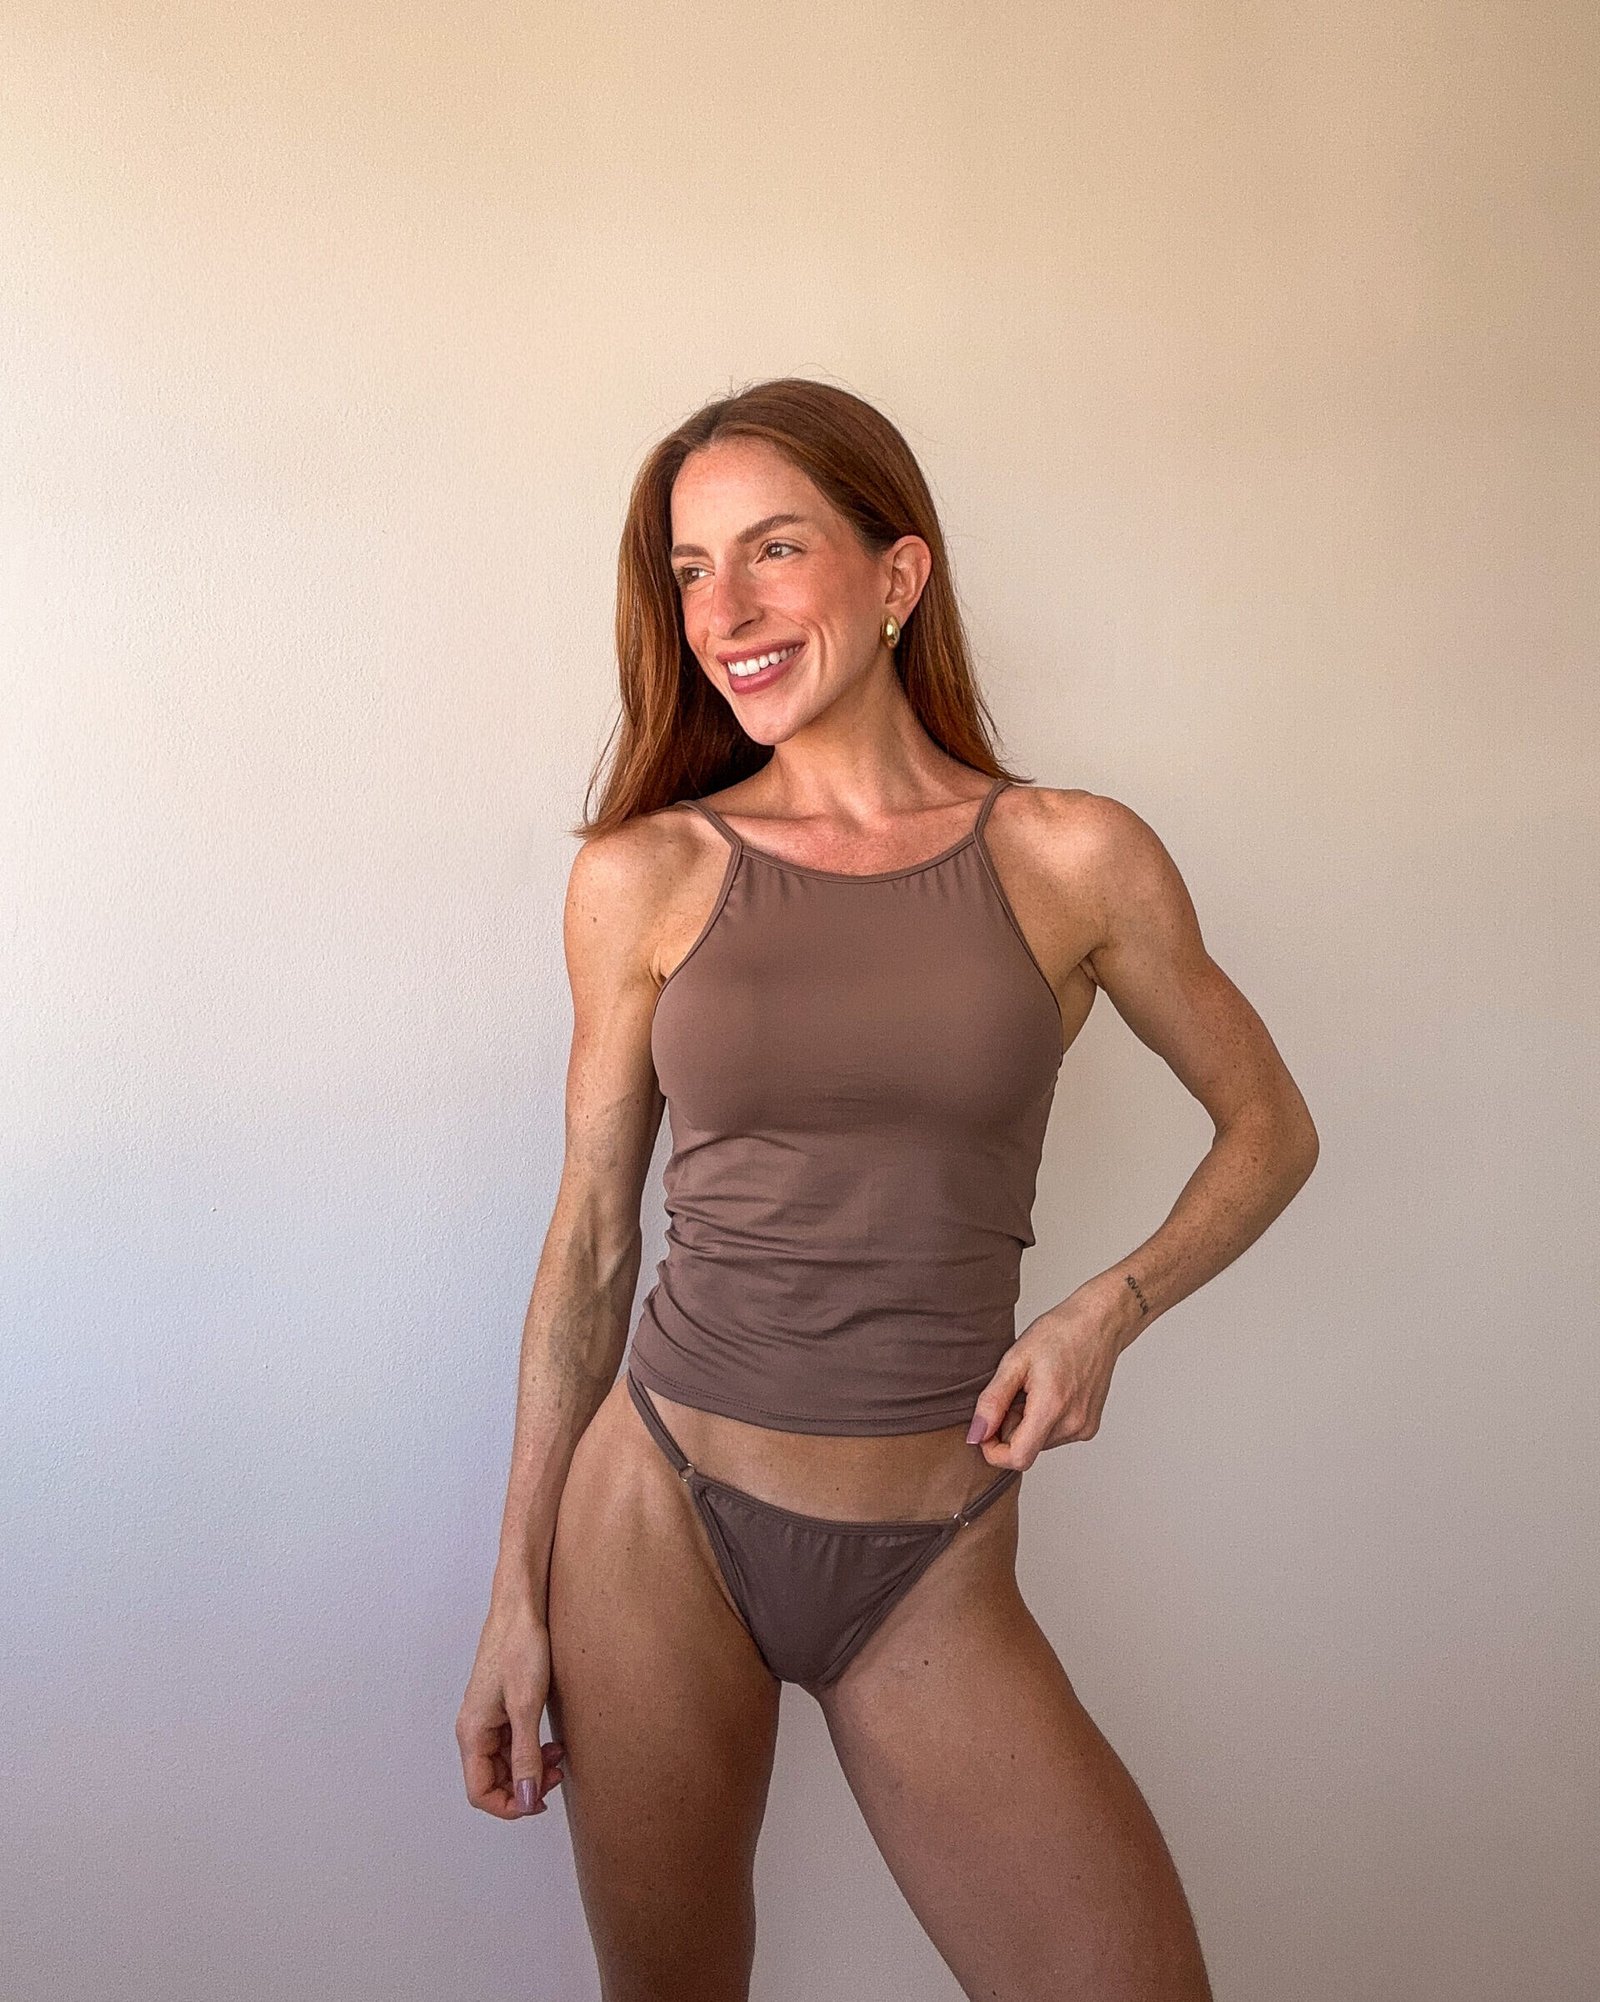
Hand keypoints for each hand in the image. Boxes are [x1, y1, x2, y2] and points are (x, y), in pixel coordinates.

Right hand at [456, 1594, 566, 1819]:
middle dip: (524, 1786)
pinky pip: (513, 1743)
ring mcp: (488, 1719)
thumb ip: (526, 1755)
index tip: (539, 1801)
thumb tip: (524, 1798)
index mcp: (472, 1732)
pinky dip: (533, 1750)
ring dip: (531, 1769)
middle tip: (556, 1777)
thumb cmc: (519, 1646)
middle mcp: (475, 1729)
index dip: (508, 1805)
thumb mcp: (526, 1705)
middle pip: (493, 1780)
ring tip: (559, 1758)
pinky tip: (553, 1745)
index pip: (480, 1792)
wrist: (522, 1607)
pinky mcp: (503, 1707)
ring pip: (506, 1763)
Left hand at [965, 1289, 1131, 1470]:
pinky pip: (1055, 1435)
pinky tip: (1049, 1392)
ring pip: (1038, 1442)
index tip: (985, 1429)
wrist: (1098, 1324)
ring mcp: (1084, 1428)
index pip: (1018, 1458)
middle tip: (1015, 1392)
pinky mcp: (1089, 1427)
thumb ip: (993, 1401)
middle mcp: (1073, 1425)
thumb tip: (976, 1434)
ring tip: (1034, 1388)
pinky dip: (1044, 1420)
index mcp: (1052, 1407)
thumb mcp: (1015, 1360)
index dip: (993, 1451)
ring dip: (1027, 1423)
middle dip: (1009, 1427)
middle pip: (1026, 1449)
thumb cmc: (1060, 1333)